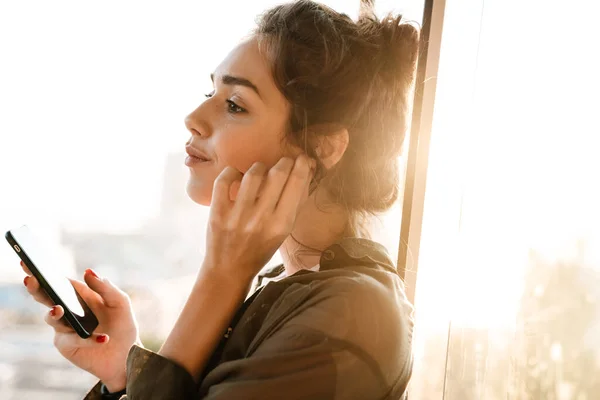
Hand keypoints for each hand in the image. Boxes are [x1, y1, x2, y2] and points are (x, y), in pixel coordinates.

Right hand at [21, 261, 140, 391]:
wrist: (127, 355)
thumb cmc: (123, 325)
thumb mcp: (120, 303)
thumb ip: (105, 288)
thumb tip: (87, 271)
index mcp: (80, 296)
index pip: (60, 282)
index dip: (46, 273)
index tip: (33, 264)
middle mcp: (68, 310)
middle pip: (46, 297)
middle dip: (36, 288)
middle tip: (31, 279)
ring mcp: (64, 328)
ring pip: (52, 318)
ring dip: (54, 313)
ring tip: (59, 309)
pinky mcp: (66, 345)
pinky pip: (71, 339)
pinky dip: (86, 339)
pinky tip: (103, 338)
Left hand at [204, 154, 313, 281]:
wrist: (229, 269)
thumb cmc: (261, 248)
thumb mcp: (284, 230)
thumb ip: (297, 202)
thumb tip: (307, 170)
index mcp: (281, 224)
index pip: (296, 183)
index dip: (301, 165)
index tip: (301, 158)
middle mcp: (261, 219)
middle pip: (277, 174)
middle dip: (284, 162)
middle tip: (284, 163)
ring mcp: (237, 215)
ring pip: (253, 174)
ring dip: (260, 166)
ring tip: (262, 171)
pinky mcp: (217, 213)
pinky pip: (224, 180)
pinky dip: (232, 172)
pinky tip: (238, 177)